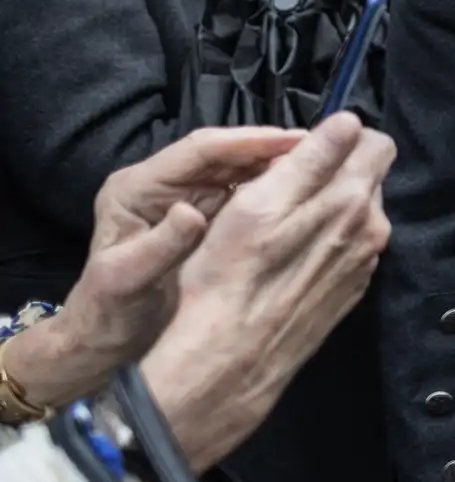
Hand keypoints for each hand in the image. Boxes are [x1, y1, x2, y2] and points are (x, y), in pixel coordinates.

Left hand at [4, 128, 302, 408]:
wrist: (107, 340)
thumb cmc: (111, 311)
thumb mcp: (127, 279)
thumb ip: (158, 246)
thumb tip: (191, 213)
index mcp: (138, 188)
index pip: (198, 150)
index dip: (246, 141)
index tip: (294, 141)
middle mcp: (162, 184)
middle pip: (222, 153)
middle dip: (269, 148)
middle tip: (320, 148)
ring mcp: (184, 198)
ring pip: (236, 169)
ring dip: (275, 166)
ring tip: (320, 165)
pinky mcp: (203, 215)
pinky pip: (241, 192)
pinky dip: (271, 189)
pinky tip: (302, 194)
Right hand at [141, 113, 394, 470]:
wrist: (231, 358)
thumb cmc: (230, 276)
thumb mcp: (258, 203)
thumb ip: (312, 158)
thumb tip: (348, 122)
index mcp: (352, 201)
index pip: (375, 142)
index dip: (340, 138)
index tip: (304, 151)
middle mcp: (371, 229)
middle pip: (368, 176)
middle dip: (335, 171)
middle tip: (284, 189)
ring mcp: (365, 262)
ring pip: (358, 211)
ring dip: (328, 207)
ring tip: (280, 226)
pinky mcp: (352, 287)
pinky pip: (347, 245)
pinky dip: (325, 240)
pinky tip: (288, 257)